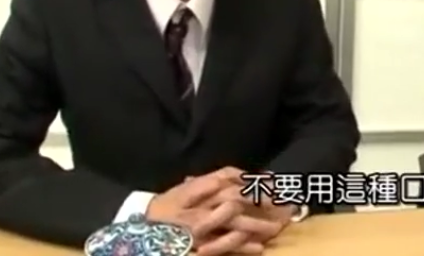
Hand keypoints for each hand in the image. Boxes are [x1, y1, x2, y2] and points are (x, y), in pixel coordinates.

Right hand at [147, 167, 271, 254]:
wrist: (142, 227)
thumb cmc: (168, 206)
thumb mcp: (186, 189)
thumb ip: (210, 181)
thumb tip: (243, 177)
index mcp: (198, 187)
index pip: (228, 176)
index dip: (251, 178)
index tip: (270, 181)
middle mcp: (200, 203)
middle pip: (236, 197)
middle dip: (260, 199)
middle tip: (281, 203)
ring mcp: (200, 226)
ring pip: (234, 222)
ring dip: (258, 225)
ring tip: (277, 227)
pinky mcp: (200, 245)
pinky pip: (225, 246)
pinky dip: (243, 246)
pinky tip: (259, 247)